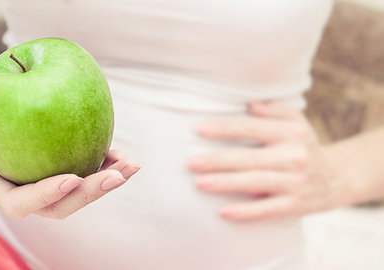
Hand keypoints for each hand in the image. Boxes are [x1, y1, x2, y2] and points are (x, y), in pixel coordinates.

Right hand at [0, 79, 140, 218]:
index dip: (47, 195)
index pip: (21, 202)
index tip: (72, 177)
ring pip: (78, 194)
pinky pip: (85, 172)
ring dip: (106, 183)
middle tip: (116, 177)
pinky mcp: (58, 167)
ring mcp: (43, 182)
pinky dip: (105, 166)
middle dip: (89, 194)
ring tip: (131, 166)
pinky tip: (124, 155)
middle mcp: (23, 190)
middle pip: (59, 206)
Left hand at [188, 101, 346, 221]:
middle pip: (248, 158)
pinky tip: (222, 211)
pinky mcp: (294, 205)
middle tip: (190, 162)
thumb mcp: (296, 122)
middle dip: (217, 160)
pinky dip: (245, 212)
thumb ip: (274, 110)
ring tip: (199, 183)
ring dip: (225, 183)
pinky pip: (266, 209)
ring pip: (254, 183)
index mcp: (290, 133)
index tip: (199, 129)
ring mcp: (294, 183)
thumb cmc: (303, 146)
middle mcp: (293, 157)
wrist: (338, 179)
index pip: (252, 128)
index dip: (225, 128)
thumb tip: (250, 104)